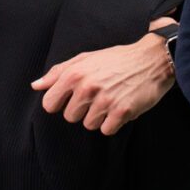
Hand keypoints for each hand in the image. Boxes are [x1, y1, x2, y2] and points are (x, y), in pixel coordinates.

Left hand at [31, 25, 174, 135]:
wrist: (153, 59)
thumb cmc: (117, 59)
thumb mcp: (85, 59)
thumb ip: (58, 72)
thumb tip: (36, 86)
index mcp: (75, 73)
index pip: (49, 103)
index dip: (60, 103)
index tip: (72, 98)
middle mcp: (87, 87)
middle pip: (70, 117)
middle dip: (82, 110)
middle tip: (98, 96)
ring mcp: (105, 100)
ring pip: (89, 125)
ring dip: (99, 117)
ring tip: (111, 100)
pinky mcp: (122, 112)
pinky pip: (106, 130)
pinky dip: (113, 123)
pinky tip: (120, 107)